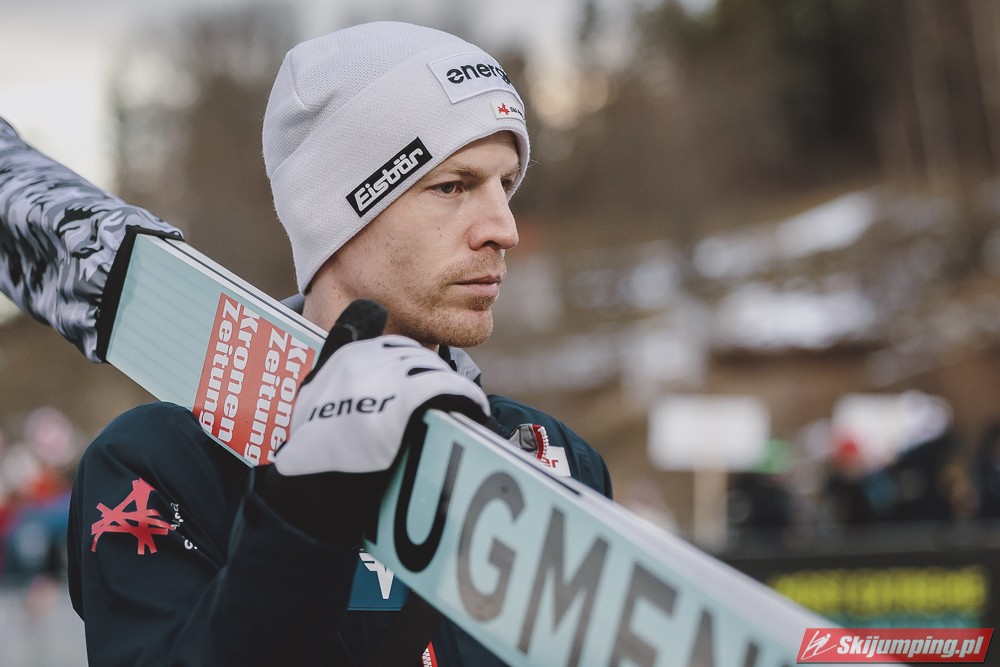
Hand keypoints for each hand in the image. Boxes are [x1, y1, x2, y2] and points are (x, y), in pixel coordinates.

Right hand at [255, 300, 488, 544]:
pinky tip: (475, 410)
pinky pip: (448, 387)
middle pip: (416, 358)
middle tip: (446, 402)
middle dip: (433, 379)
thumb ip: (335, 365)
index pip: (392, 348)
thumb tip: (366, 333)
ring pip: (434, 370)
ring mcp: (384, 376)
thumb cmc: (314, 453)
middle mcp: (364, 358)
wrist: (311, 487)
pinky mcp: (404, 397)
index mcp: (343, 355)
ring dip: (452, 389)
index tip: (423, 382)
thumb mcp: (313, 397)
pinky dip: (467, 397)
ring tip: (463, 409)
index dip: (412, 367)